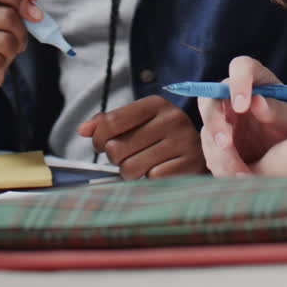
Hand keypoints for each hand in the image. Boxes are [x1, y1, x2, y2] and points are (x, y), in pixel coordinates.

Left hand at [78, 95, 206, 178]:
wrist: (203, 155)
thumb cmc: (161, 140)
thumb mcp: (139, 123)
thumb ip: (108, 123)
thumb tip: (83, 130)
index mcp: (155, 104)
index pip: (111, 122)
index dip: (99, 138)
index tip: (101, 144)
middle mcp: (172, 119)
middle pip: (117, 148)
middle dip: (117, 158)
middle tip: (129, 157)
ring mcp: (183, 142)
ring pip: (131, 168)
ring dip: (131, 173)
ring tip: (144, 166)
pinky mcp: (190, 167)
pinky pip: (151, 181)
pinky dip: (150, 182)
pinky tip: (161, 173)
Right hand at [200, 56, 286, 175]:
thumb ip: (278, 109)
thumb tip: (257, 101)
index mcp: (254, 78)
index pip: (240, 67)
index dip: (238, 83)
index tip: (241, 105)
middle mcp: (232, 96)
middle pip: (210, 100)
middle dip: (215, 123)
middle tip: (226, 144)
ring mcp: (223, 121)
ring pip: (208, 133)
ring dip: (221, 154)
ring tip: (242, 175)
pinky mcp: (219, 145)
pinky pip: (212, 155)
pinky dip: (223, 169)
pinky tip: (241, 180)